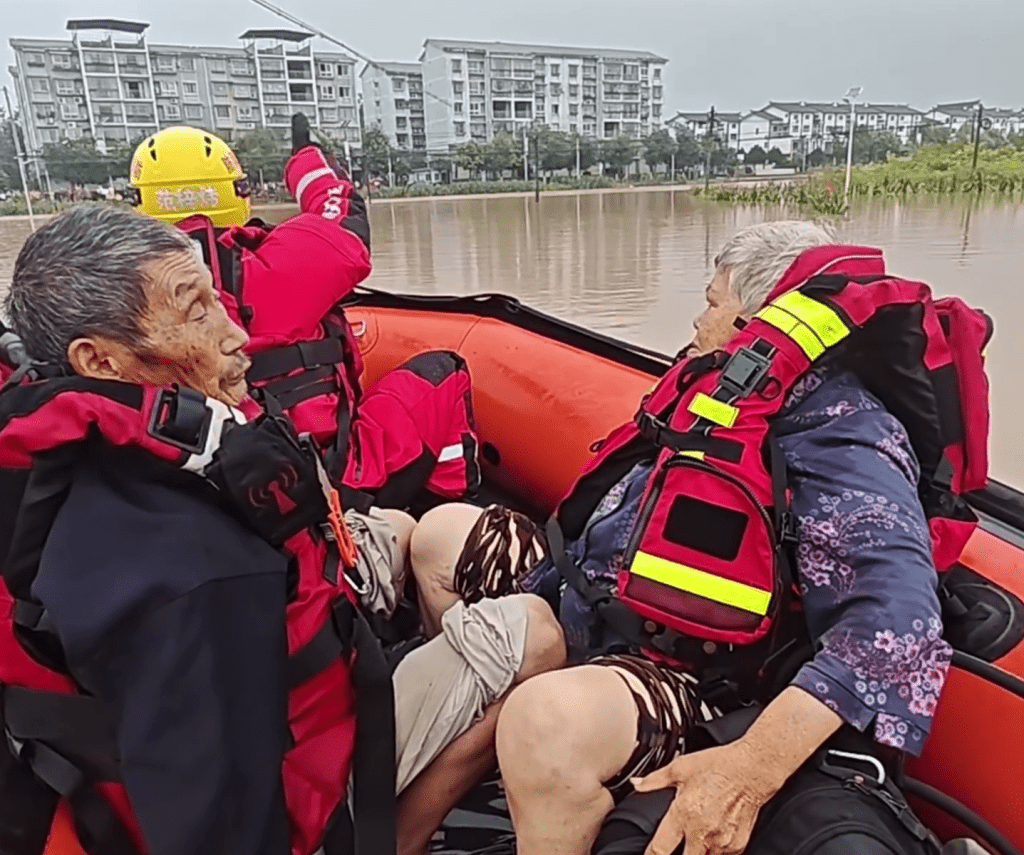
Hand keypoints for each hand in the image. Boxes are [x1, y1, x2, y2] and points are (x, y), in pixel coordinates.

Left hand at [631, 741, 774, 854]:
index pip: (660, 849)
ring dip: (697, 852)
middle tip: (676, 845)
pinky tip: (712, 835)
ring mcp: (721, 843)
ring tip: (696, 836)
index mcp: (683, 815)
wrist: (753, 769)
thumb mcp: (681, 767)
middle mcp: (701, 834)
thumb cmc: (719, 766)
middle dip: (677, 854)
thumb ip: (656, 780)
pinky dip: (714, 850)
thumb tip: (637, 785)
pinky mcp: (737, 846)